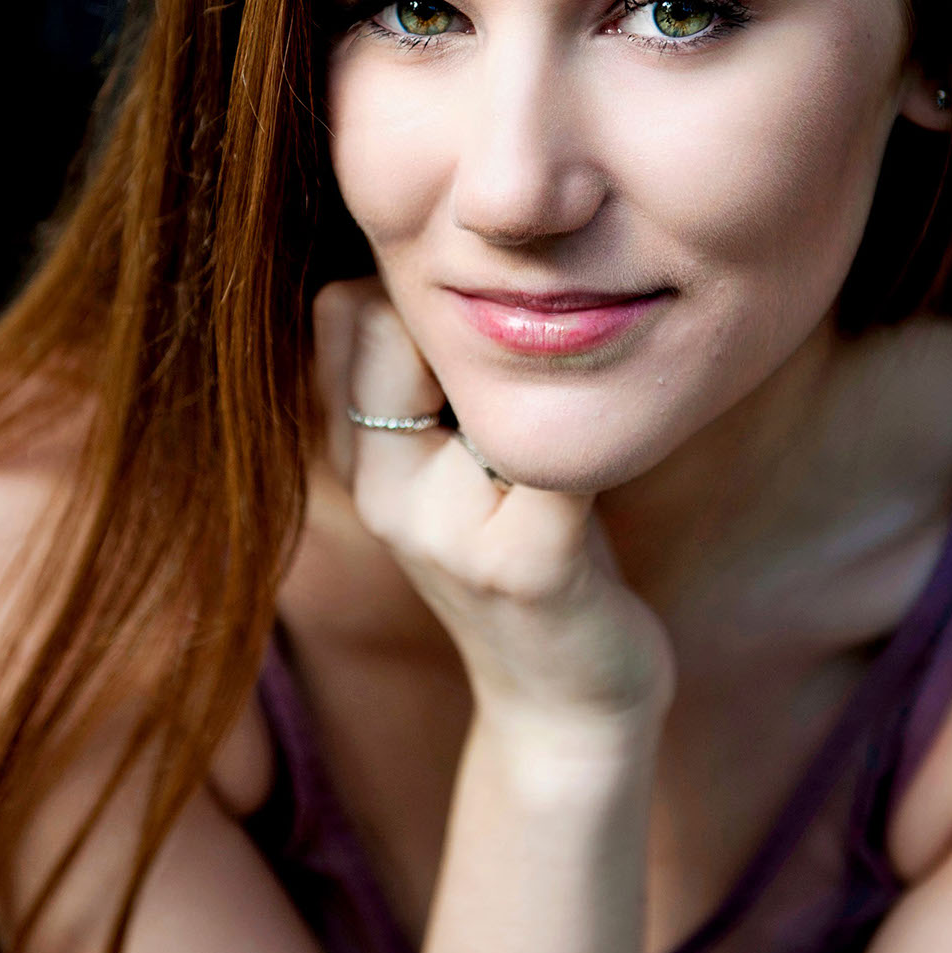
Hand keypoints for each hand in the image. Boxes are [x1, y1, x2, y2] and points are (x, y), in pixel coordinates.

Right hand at [312, 277, 673, 733]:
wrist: (564, 700)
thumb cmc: (522, 549)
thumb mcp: (445, 464)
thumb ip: (420, 380)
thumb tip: (451, 252)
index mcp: (355, 454)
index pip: (342, 305)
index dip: (410, 290)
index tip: (474, 336)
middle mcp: (378, 487)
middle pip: (381, 319)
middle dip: (464, 319)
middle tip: (523, 378)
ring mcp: (441, 532)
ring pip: (475, 379)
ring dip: (535, 382)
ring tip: (564, 428)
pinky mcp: (523, 566)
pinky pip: (559, 458)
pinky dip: (598, 440)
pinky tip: (609, 463)